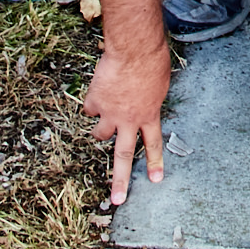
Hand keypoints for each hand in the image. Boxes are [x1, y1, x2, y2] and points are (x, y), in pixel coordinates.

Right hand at [84, 39, 171, 206]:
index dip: (154, 162)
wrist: (134, 49)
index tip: (156, 180)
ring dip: (100, 129)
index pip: (153, 144)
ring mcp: (110, 114)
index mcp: (149, 115)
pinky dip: (92, 101)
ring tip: (103, 119)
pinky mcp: (95, 102)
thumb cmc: (152, 60)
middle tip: (118, 199)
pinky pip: (90, 107)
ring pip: (99, 134)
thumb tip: (143, 105)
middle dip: (120, 180)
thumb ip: (151, 100)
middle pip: (123, 156)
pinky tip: (99, 88)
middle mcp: (129, 120)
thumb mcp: (159, 84)